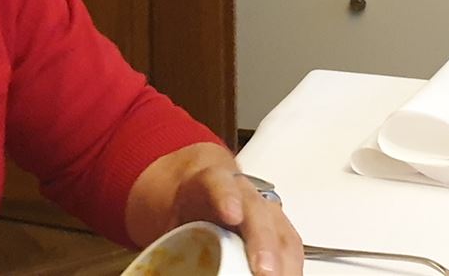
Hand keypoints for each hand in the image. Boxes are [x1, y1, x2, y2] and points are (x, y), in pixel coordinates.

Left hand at [126, 142, 303, 275]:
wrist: (198, 187)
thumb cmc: (186, 207)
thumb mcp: (167, 219)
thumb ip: (166, 243)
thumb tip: (158, 268)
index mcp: (209, 182)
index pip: (217, 183)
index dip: (226, 197)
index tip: (231, 214)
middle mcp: (243, 193)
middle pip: (258, 214)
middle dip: (264, 243)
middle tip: (265, 272)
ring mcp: (265, 211)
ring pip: (282, 232)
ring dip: (285, 262)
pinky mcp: (278, 230)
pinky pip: (290, 247)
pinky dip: (290, 268)